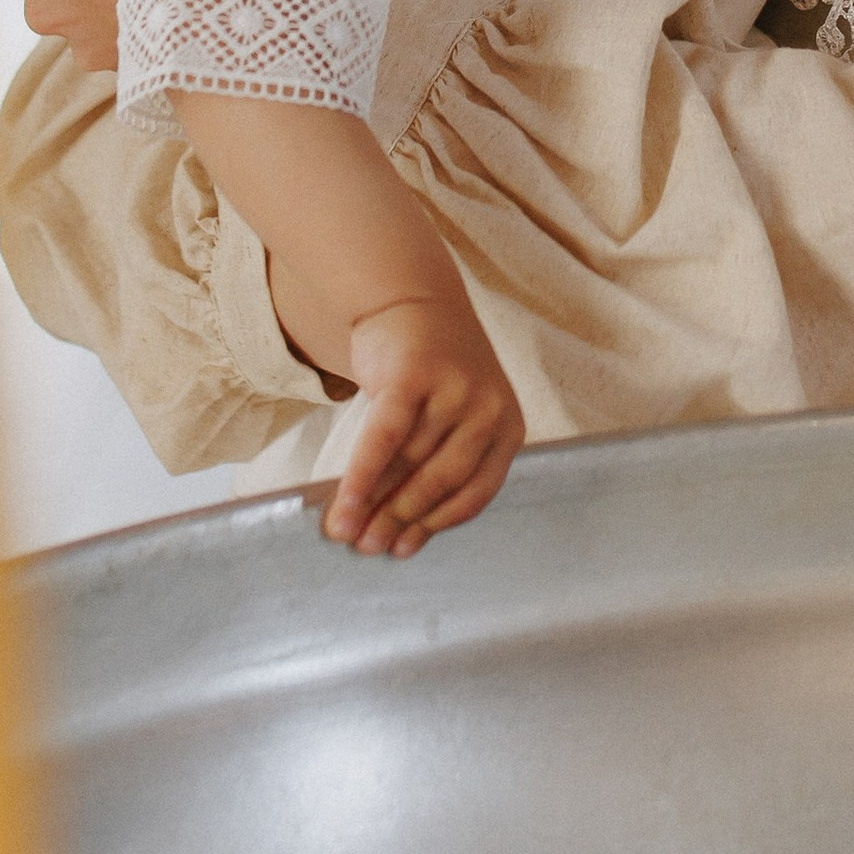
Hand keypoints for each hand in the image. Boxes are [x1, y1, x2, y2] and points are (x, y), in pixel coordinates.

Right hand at [321, 293, 522, 558]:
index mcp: (508, 428)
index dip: (435, 525)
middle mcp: (489, 410)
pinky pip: (385, 439)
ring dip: (374, 504)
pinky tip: (345, 503)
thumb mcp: (455, 418)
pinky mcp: (415, 377)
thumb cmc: (433, 376)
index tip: (403, 550)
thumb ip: (439, 463)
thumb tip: (395, 529)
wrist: (415, 302)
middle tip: (368, 550)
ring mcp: (454, 391)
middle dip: (400, 520)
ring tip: (346, 532)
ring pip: (408, 463)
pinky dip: (363, 476)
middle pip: (441, 480)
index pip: (475, 492)